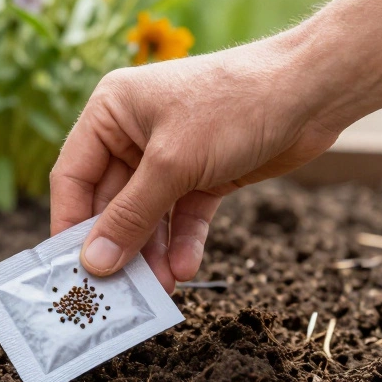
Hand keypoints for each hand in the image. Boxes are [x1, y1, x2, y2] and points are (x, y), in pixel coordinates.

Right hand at [50, 39, 344, 290]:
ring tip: (159, 289)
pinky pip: (182, 215)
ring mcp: (168, 154)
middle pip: (110, 201)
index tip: (72, 270)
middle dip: (118, 245)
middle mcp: (132, 132)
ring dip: (151, 251)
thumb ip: (131, 217)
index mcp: (110, 112)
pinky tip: (184, 269)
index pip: (73, 176)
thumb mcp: (173, 164)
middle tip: (118, 290)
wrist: (311, 91)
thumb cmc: (233, 106)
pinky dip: (182, 241)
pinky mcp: (202, 173)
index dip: (70, 223)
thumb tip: (94, 263)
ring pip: (147, 214)